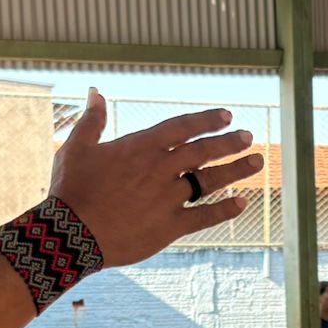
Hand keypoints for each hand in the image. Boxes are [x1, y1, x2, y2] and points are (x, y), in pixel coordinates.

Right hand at [49, 90, 260, 266]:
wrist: (71, 235)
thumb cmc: (71, 190)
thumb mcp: (77, 148)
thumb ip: (92, 120)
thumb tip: (96, 92)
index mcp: (141, 147)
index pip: (182, 127)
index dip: (206, 120)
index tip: (226, 116)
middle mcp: (160, 170)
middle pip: (203, 151)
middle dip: (228, 142)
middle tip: (248, 137)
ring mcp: (168, 198)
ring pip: (210, 180)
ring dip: (236, 170)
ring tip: (257, 162)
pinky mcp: (169, 227)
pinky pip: (204, 216)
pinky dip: (225, 210)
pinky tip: (242, 202)